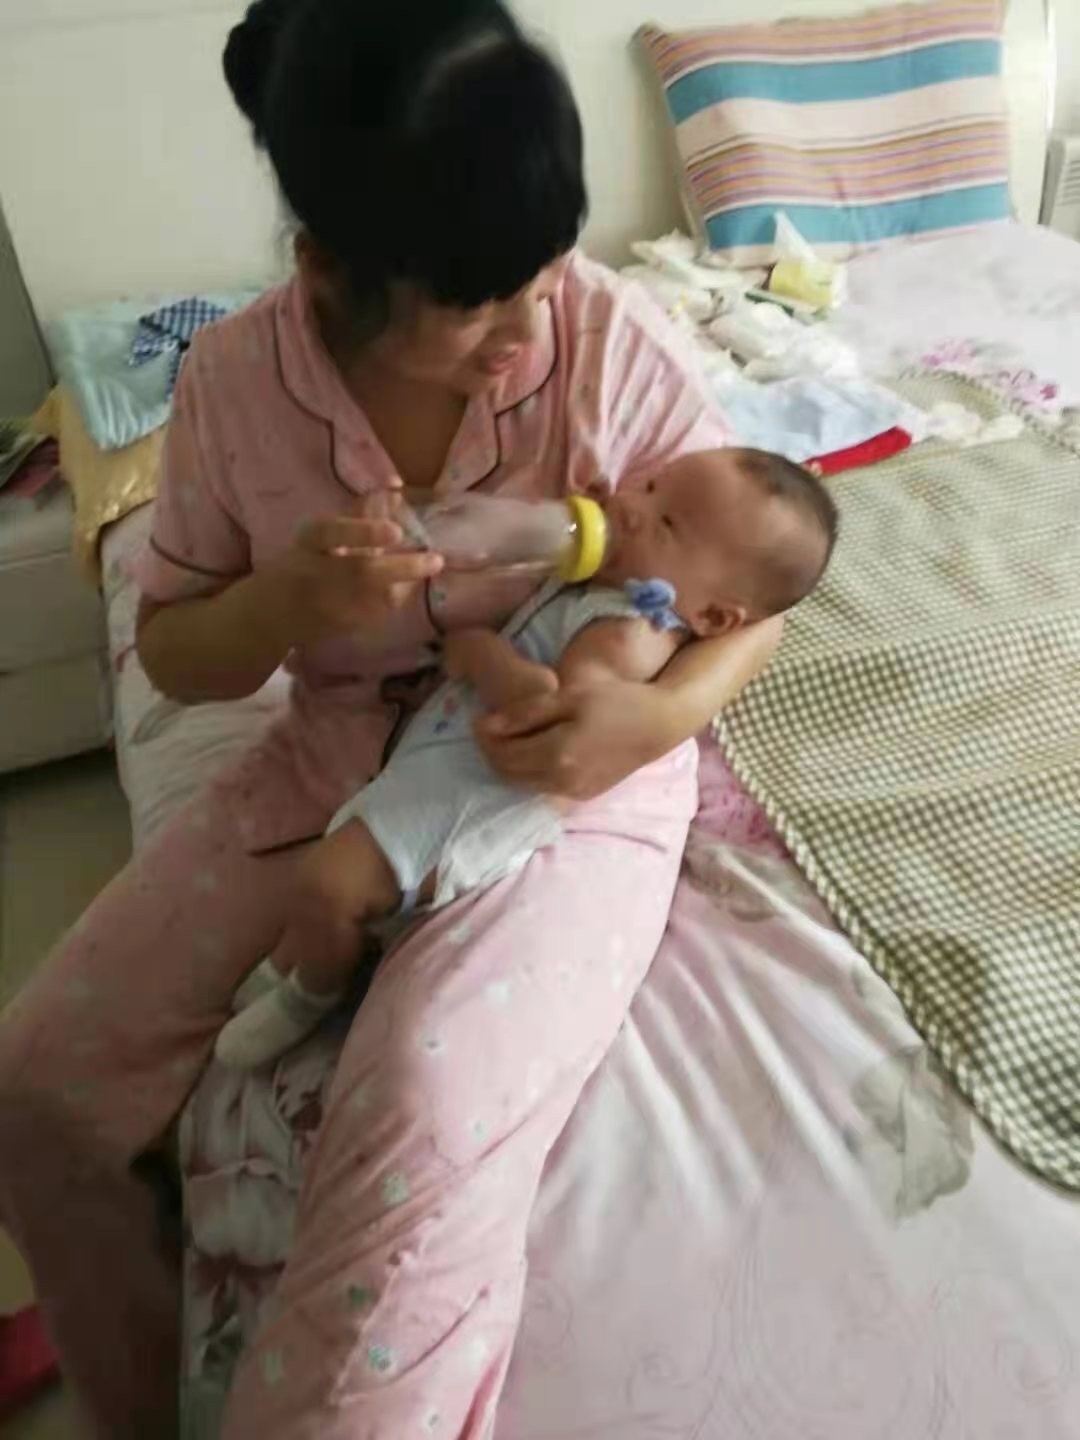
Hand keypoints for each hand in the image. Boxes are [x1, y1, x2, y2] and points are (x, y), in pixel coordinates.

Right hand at [274, 499, 443, 645]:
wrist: (274, 612)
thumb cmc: (304, 561)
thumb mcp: (320, 533)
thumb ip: (358, 513)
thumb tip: (395, 488)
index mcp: (310, 542)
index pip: (332, 533)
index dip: (364, 531)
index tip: (396, 531)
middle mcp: (316, 573)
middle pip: (362, 572)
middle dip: (403, 568)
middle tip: (437, 561)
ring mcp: (329, 604)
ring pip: (378, 596)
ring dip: (406, 582)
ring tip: (424, 566)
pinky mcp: (342, 626)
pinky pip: (379, 612)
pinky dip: (396, 596)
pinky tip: (401, 586)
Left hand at [474, 677, 676, 800]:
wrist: (658, 725)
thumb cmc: (615, 702)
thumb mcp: (568, 698)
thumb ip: (525, 713)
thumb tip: (485, 724)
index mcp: (557, 755)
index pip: (503, 754)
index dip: (485, 738)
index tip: (479, 719)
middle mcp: (561, 781)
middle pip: (508, 774)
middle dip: (492, 753)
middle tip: (489, 729)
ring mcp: (573, 792)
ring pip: (523, 785)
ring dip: (509, 765)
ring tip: (511, 738)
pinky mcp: (582, 795)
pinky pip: (543, 788)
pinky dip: (529, 773)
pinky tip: (535, 751)